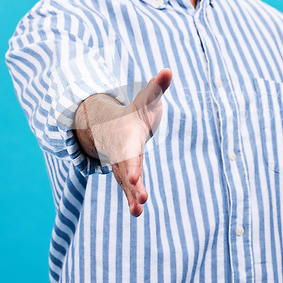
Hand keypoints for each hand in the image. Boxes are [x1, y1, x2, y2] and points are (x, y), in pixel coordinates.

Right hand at [93, 68, 171, 216]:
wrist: (114, 125)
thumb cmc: (134, 113)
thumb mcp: (146, 101)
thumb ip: (156, 88)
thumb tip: (168, 70)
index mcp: (129, 138)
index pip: (131, 153)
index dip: (134, 164)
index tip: (136, 178)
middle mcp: (124, 154)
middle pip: (128, 171)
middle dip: (134, 183)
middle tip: (141, 198)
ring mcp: (124, 166)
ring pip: (128, 183)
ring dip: (133, 196)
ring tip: (138, 212)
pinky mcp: (128, 174)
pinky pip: (129, 189)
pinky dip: (132, 199)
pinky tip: (137, 213)